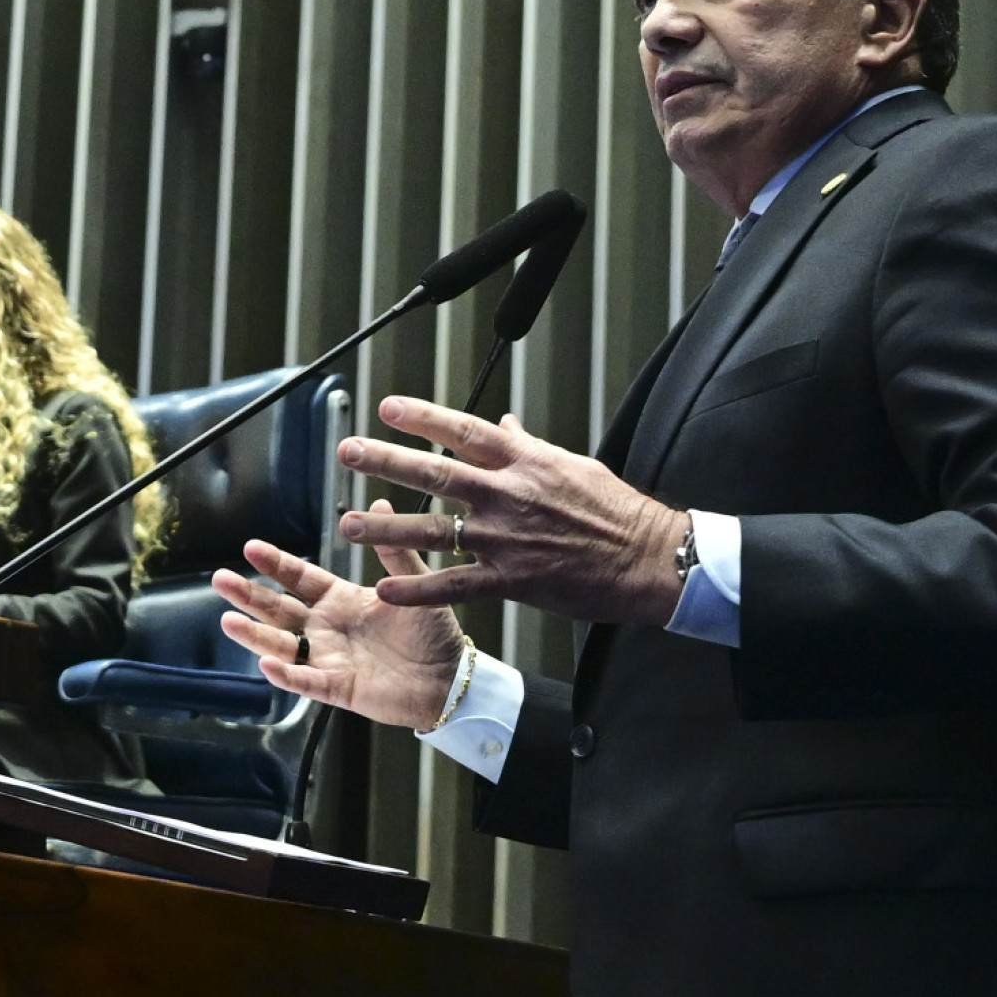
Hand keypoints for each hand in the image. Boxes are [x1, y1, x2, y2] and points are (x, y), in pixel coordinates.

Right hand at [212, 523, 468, 730]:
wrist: (452, 680)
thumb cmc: (434, 633)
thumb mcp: (413, 586)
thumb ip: (394, 553)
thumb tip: (380, 504)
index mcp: (341, 600)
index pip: (299, 578)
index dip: (275, 564)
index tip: (250, 548)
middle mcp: (327, 628)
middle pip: (279, 610)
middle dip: (249, 595)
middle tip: (220, 579)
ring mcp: (328, 659)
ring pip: (282, 645)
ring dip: (255, 635)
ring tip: (228, 621)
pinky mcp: (338, 688)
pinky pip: (307, 681)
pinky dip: (287, 675)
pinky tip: (267, 664)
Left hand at [339, 396, 688, 624]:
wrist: (649, 559)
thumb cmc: (615, 510)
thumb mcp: (572, 464)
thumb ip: (528, 446)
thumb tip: (504, 423)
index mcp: (523, 462)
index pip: (463, 431)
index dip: (422, 418)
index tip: (387, 407)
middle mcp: (508, 495)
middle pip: (435, 474)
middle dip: (386, 461)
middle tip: (347, 452)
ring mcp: (506, 539)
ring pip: (433, 530)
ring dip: (386, 528)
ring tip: (347, 524)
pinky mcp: (511, 580)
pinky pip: (454, 584)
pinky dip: (418, 588)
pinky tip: (385, 589)